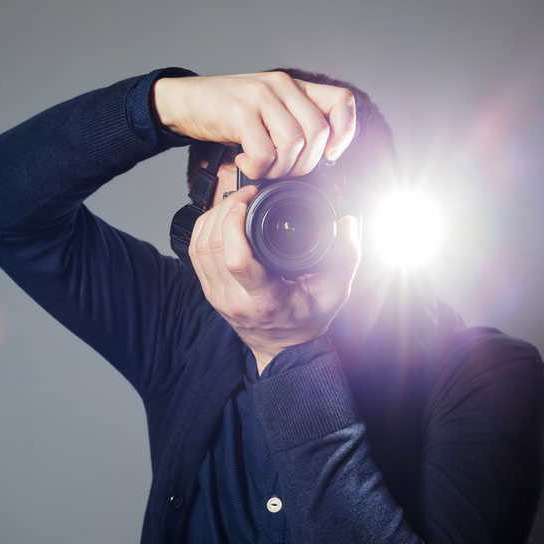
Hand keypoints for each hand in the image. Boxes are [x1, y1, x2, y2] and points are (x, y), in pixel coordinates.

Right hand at [152, 72, 356, 178]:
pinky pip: (264, 152)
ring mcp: (262, 97)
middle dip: (303, 165)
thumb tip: (317, 158)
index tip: (330, 154)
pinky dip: (257, 168)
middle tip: (280, 170)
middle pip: (318, 133)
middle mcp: (282, 86)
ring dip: (278, 168)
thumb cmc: (225, 112)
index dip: (345, 133)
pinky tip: (244, 162)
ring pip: (294, 144)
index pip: (341, 101)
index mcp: (294, 86)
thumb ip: (291, 122)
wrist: (184, 100)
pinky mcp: (240, 112)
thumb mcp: (265, 110)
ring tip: (260, 167)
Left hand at [188, 185, 361, 373]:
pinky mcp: (209, 291)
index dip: (234, 224)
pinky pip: (195, 254)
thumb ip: (347, 256)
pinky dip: (203, 229)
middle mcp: (234, 298)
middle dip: (224, 210)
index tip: (249, 201)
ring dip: (212, 217)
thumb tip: (348, 223)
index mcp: (264, 298)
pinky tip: (219, 218)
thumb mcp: (335, 291)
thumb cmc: (307, 321)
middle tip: (245, 194)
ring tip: (233, 202)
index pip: (236, 259)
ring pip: (199, 246)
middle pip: (212, 245)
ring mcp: (217, 296)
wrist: (282, 349)